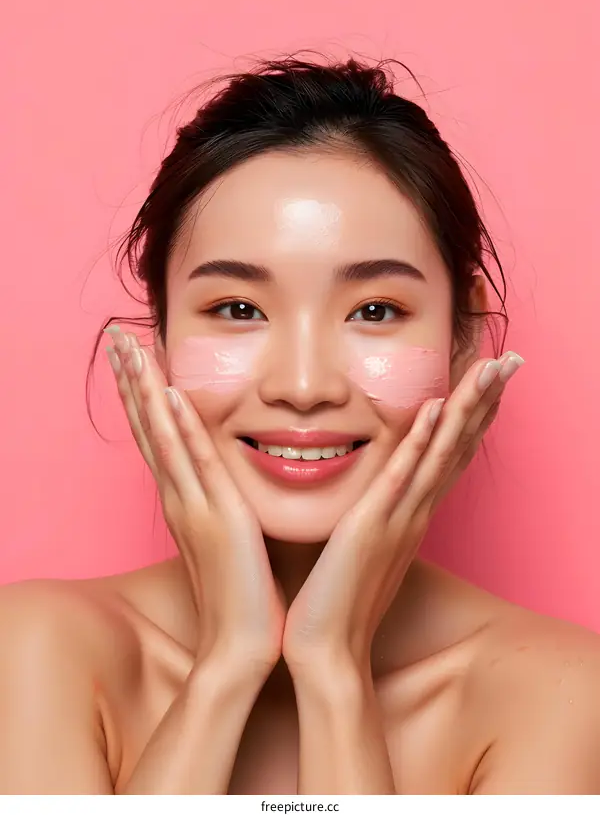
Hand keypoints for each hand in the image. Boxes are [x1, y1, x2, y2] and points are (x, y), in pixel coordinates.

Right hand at [105, 328, 284, 674]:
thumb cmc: (241, 595)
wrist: (239, 645)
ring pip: (161, 435)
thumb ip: (224, 507)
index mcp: (184, 501)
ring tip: (128, 348)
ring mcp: (192, 505)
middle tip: (115, 337)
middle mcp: (178, 497)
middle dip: (130, 380)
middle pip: (147, 427)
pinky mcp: (215, 516)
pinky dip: (178, 427)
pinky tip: (167, 394)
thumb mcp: (229, 539)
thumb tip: (230, 483)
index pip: (157, 437)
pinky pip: (193, 462)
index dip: (142, 396)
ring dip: (143, 389)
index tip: (134, 358)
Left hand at [282, 352, 523, 674]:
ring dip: (467, 409)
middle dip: (485, 401)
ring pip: (442, 454)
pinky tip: (436, 409)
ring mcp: (399, 518)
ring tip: (491, 369)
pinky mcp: (372, 526)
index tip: (490, 381)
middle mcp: (415, 513)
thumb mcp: (364, 548)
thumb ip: (376, 519)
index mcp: (412, 516)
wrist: (327, 649)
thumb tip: (376, 496)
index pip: (450, 456)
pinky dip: (421, 442)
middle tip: (511, 361)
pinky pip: (402, 477)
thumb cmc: (340, 599)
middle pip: (459, 447)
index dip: (473, 417)